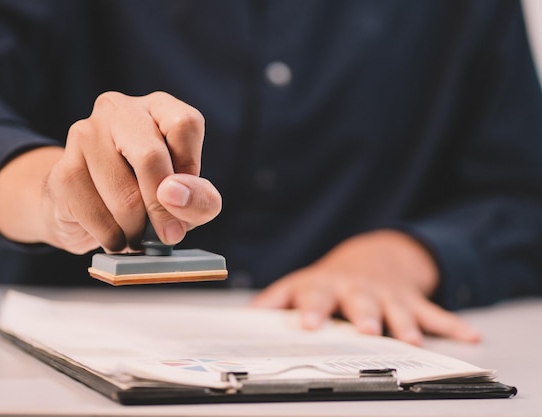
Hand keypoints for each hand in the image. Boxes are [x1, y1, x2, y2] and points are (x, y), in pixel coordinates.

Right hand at [0, 91, 221, 253]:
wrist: (83, 210)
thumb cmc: (147, 197)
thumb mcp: (186, 199)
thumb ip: (200, 199)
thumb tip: (175, 195)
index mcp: (157, 107)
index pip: (184, 124)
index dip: (190, 172)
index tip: (184, 200)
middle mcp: (119, 110)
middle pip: (151, 157)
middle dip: (163, 208)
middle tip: (168, 235)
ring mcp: (84, 136)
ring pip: (125, 196)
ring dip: (137, 230)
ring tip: (137, 234)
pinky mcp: (62, 171)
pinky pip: (99, 217)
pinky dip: (114, 239)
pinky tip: (114, 236)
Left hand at [250, 230, 479, 344]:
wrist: (372, 257)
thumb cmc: (329, 281)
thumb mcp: (299, 285)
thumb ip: (274, 301)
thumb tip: (243, 319)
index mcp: (325, 286)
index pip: (314, 294)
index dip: (311, 308)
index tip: (306, 324)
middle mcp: (357, 289)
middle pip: (360, 301)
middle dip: (364, 315)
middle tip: (366, 329)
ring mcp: (387, 294)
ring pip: (397, 309)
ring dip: (405, 324)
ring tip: (413, 340)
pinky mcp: (411, 300)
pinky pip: (434, 313)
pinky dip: (452, 326)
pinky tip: (469, 337)